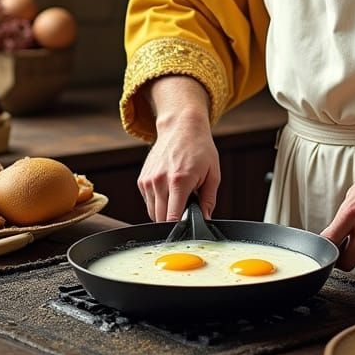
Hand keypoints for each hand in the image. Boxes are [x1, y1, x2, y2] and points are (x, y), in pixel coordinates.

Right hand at [137, 76, 219, 222]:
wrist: (181, 126)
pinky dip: (158, 203)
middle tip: (187, 207)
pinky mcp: (141, 180)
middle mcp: (159, 181)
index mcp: (179, 181)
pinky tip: (169, 191)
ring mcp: (148, 181)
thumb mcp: (213, 174)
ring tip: (179, 196)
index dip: (180, 228)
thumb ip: (209, 200)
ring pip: (152, 213)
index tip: (188, 228)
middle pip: (161, 219)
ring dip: (165, 212)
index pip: (172, 218)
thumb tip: (205, 220)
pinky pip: (149, 203)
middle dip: (174, 220)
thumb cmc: (199, 148)